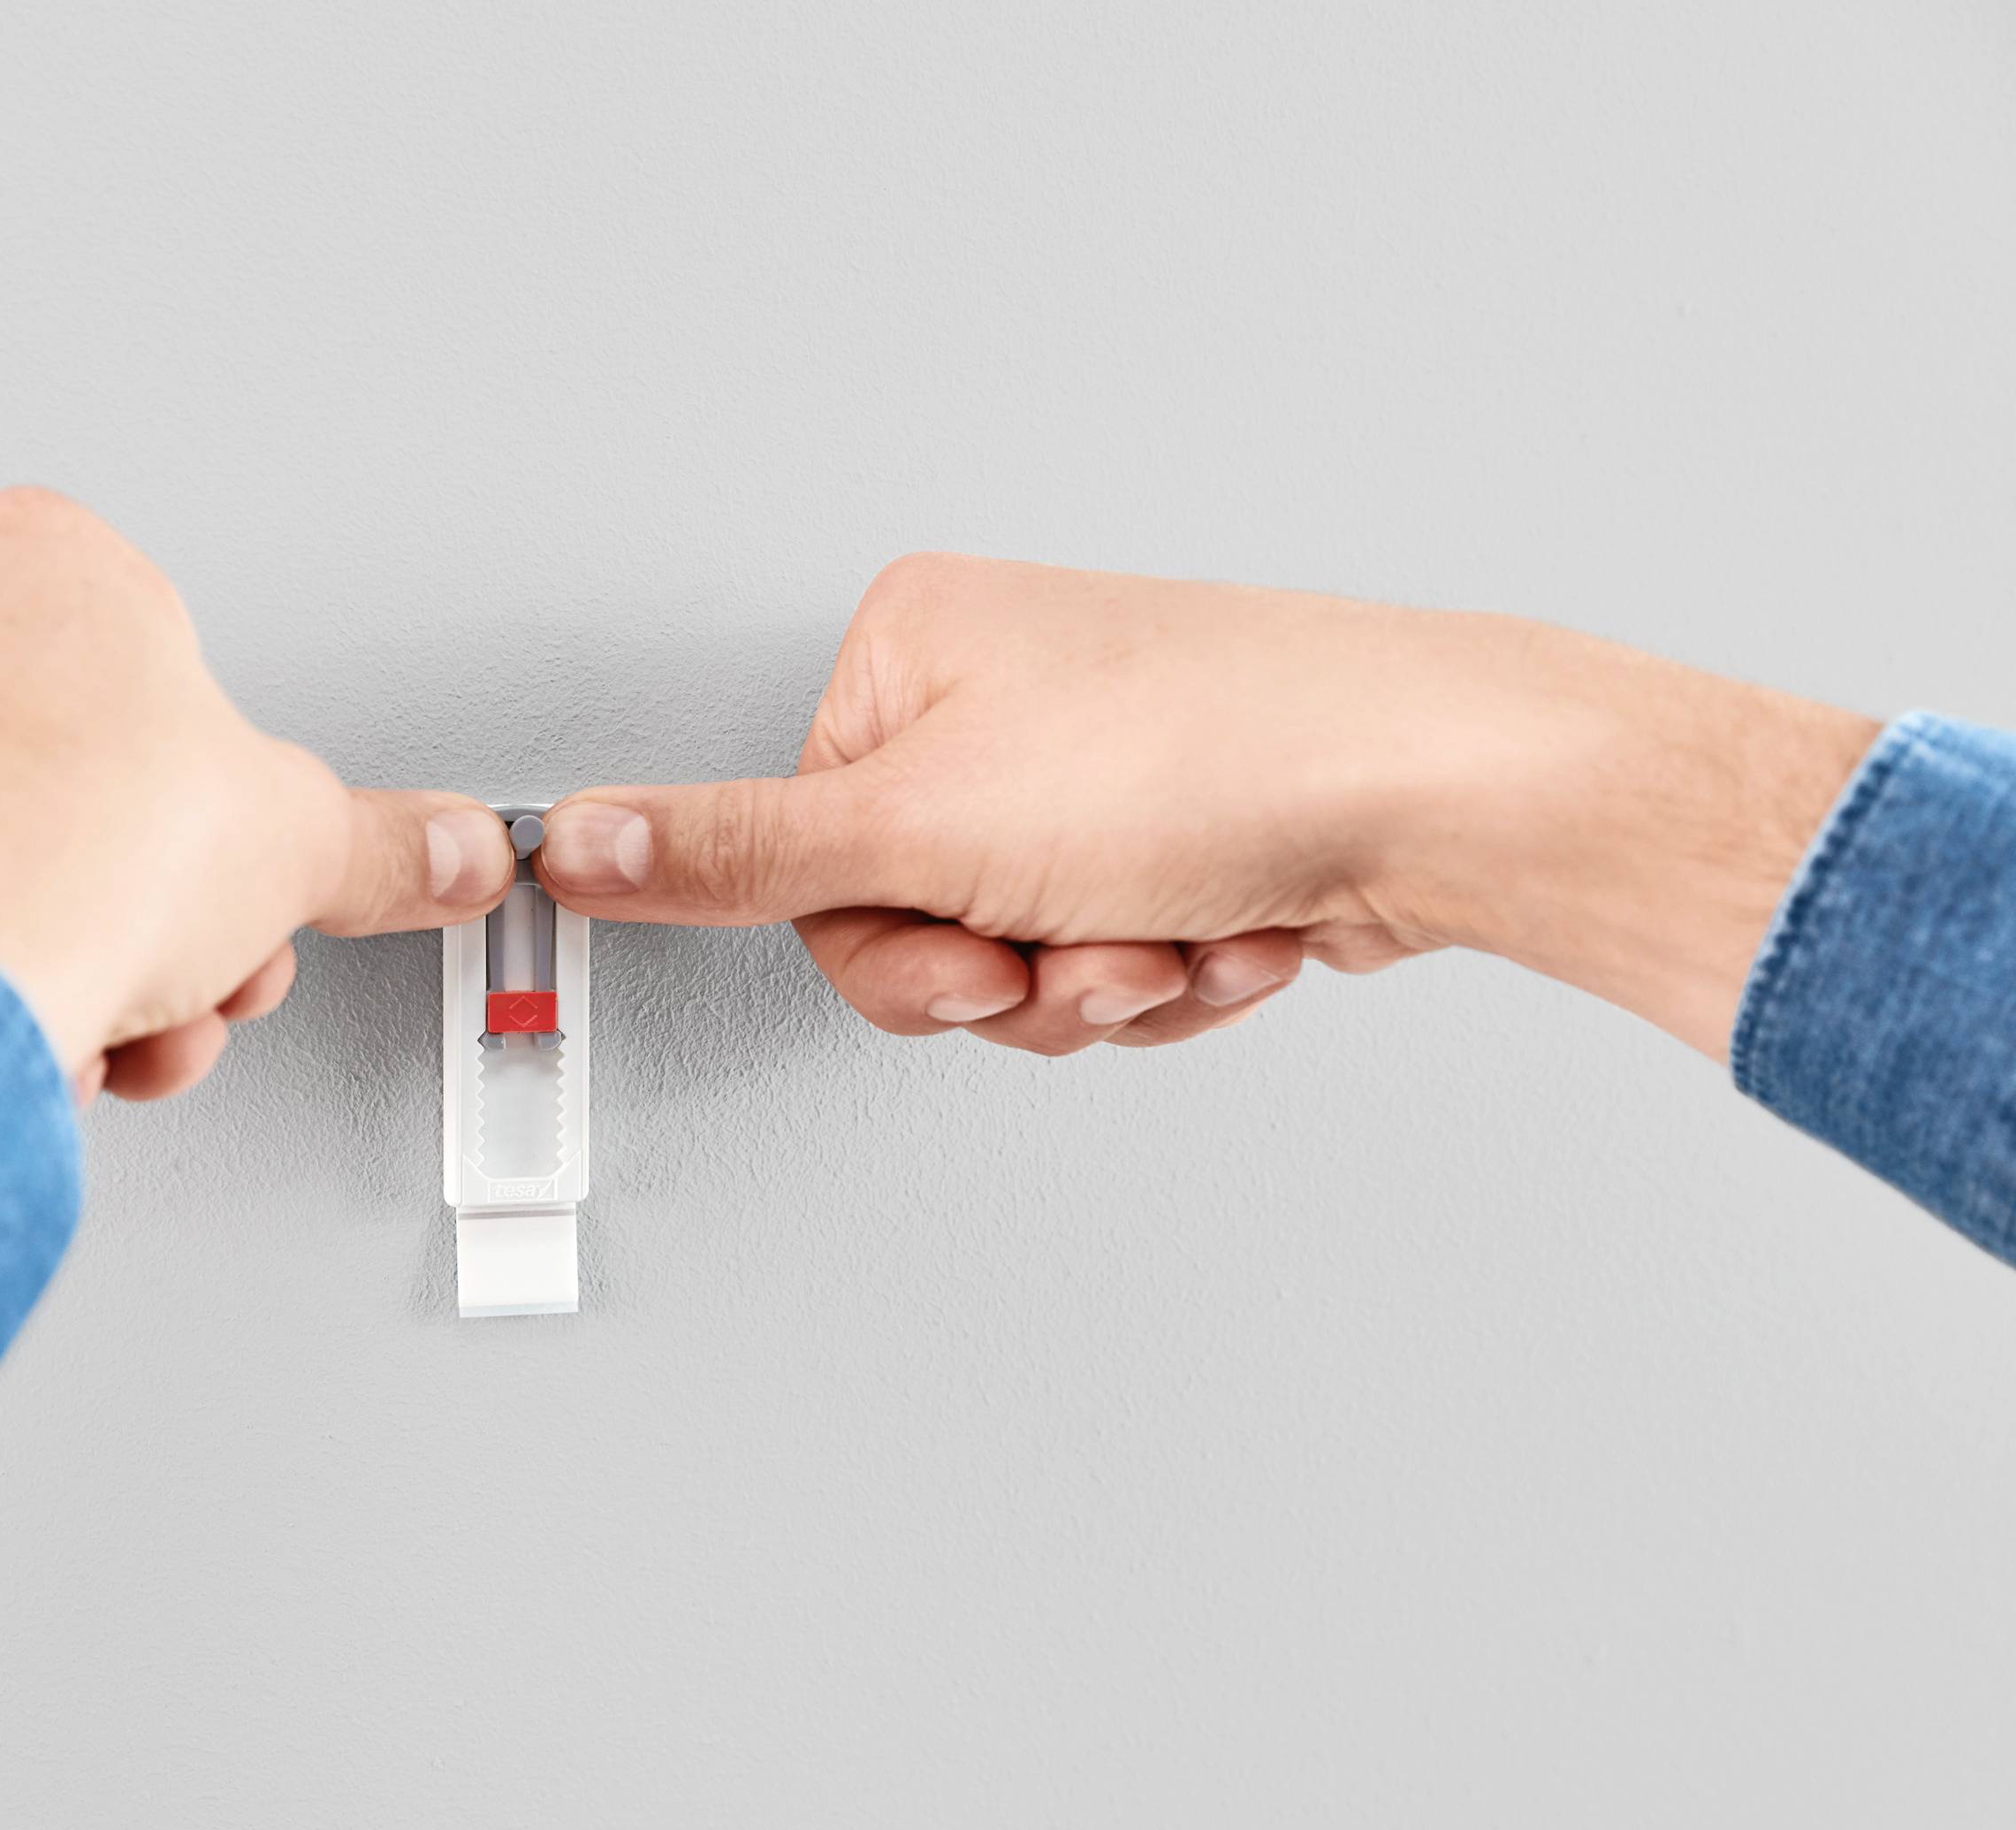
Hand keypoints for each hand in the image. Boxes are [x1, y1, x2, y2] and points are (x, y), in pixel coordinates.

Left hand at [0, 489, 513, 1099]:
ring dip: (1, 939)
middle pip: (36, 771)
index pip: (147, 677)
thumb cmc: (73, 873)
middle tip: (144, 979)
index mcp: (42, 566)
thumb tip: (447, 852)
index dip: (196, 810)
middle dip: (107, 898)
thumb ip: (379, 846)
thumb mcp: (292, 850)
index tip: (207, 889)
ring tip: (45, 1022)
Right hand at [531, 555, 1878, 1058]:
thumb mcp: (928, 823)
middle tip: (1080, 953)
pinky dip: (1177, 977)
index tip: (971, 951)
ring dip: (1108, 988)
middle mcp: (998, 696)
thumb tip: (566, 839)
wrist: (1449, 789)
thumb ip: (734, 855)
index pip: (806, 860)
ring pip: (1024, 962)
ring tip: (1182, 930)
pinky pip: (1117, 963)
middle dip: (1015, 978)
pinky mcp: (1181, 838)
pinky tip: (1237, 930)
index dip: (892, 949)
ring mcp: (1096, 771)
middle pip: (913, 927)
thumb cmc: (1222, 756)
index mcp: (912, 656)